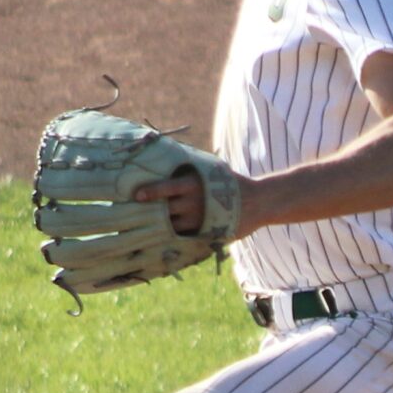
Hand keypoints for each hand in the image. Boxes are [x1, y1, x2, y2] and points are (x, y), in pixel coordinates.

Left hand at [135, 169, 262, 237]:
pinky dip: (175, 234)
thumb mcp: (212, 169)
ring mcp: (198, 221)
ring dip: (160, 225)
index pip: (166, 188)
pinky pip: (183, 235)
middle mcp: (193, 203)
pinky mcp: (203, 233)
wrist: (257, 202)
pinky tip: (167, 234)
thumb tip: (170, 156)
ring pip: (171, 225)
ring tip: (148, 225)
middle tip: (135, 212)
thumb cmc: (230, 182)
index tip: (137, 195)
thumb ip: (192, 169)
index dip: (151, 191)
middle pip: (164, 209)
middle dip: (151, 211)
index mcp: (193, 184)